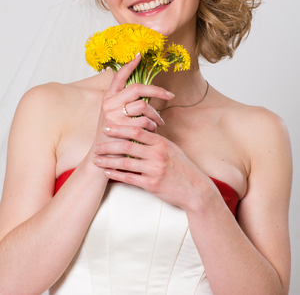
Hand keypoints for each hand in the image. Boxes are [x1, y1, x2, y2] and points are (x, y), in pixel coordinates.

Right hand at [93, 54, 174, 148]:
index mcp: (108, 97)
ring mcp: (112, 115)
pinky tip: (151, 132)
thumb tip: (149, 93)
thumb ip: (128, 103)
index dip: (130, 65)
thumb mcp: (116, 116)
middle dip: (157, 91)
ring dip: (156, 115)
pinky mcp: (118, 127)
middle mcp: (108, 103)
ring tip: (159, 123)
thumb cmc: (114, 137)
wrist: (101, 160)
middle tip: (170, 95)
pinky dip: (152, 126)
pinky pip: (144, 121)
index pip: (119, 76)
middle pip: (138, 88)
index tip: (140, 55)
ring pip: (144, 106)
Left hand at [93, 124, 207, 210]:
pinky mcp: (152, 184)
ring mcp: (154, 170)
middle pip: (127, 145)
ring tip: (97, 160)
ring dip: (108, 161)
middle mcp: (157, 154)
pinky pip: (129, 178)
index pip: (137, 131)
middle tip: (97, 145)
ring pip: (125, 163)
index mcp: (161, 143)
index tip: (107, 128)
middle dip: (109, 145)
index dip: (120, 128)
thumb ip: (155, 140)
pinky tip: (107, 173)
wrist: (195, 189)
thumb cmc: (182, 167)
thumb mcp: (171, 148)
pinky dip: (116, 175)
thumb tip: (139, 130)